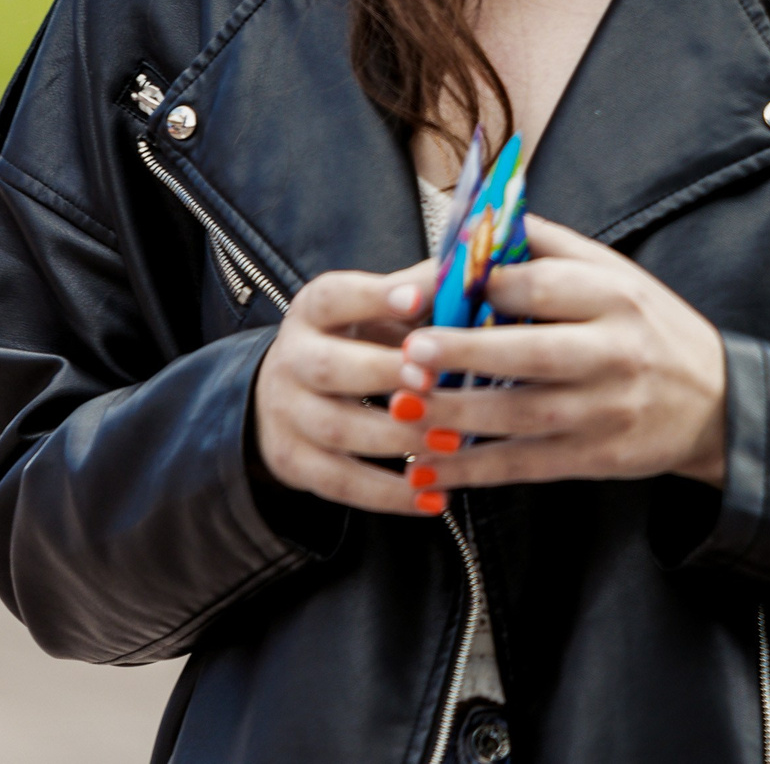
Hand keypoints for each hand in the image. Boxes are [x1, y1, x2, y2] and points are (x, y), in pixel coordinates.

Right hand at [253, 260, 439, 514]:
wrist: (289, 393)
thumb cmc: (360, 340)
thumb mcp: (378, 309)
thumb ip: (423, 294)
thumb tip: (482, 273)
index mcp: (316, 309)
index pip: (337, 297)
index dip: (376, 297)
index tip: (418, 299)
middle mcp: (292, 358)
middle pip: (331, 367)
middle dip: (384, 375)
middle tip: (433, 381)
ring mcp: (287, 414)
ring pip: (337, 429)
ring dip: (397, 438)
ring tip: (450, 443)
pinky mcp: (293, 462)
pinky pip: (340, 482)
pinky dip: (388, 493)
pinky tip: (432, 495)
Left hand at [392, 216, 729, 491]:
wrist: (715, 403)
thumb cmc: (650, 328)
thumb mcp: (615, 273)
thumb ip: (547, 248)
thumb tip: (473, 229)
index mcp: (614, 297)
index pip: (542, 285)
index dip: (482, 286)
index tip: (428, 291)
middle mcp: (612, 352)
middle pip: (529, 352)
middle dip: (463, 353)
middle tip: (408, 353)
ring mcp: (604, 410)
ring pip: (519, 414)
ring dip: (455, 415)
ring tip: (401, 410)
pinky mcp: (595, 458)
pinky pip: (523, 464)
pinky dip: (472, 468)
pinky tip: (428, 467)